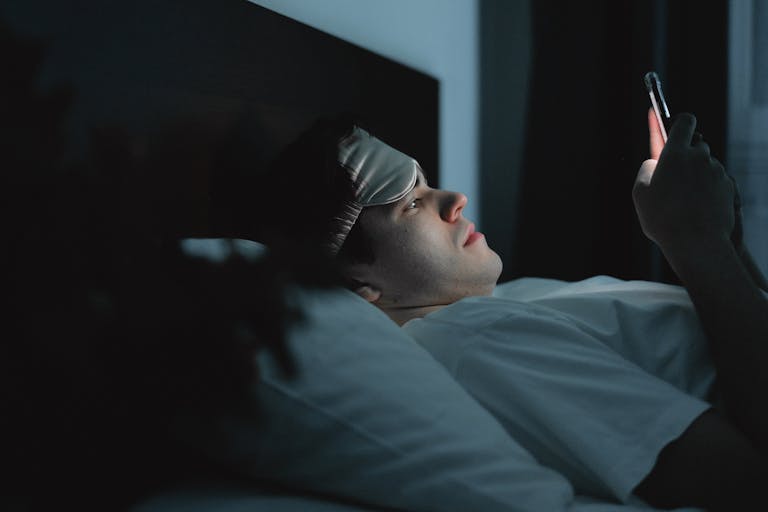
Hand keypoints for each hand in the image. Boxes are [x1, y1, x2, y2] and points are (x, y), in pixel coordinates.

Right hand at [633, 112, 735, 252]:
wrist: (696, 242)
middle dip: (685, 157)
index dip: (678, 123)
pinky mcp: (728, 187)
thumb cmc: (663, 218)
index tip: (674, 128)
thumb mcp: (640, 191)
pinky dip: (707, 190)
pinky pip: (715, 182)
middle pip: (695, 146)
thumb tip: (654, 163)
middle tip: (671, 177)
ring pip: (705, 166)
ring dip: (696, 176)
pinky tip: (696, 208)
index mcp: (676, 153)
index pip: (683, 122)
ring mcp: (717, 172)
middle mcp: (700, 157)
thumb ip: (646, 168)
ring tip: (682, 200)